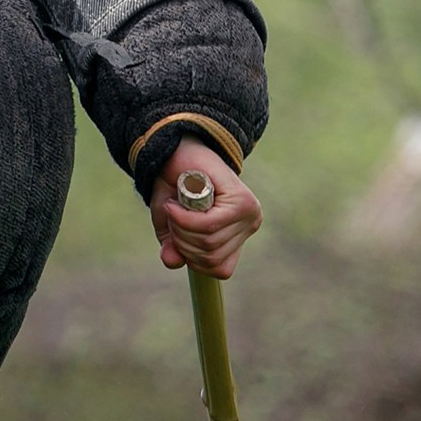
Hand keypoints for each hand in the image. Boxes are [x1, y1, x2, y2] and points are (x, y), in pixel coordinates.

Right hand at [148, 137, 261, 278]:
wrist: (177, 152)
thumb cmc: (175, 188)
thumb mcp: (171, 225)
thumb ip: (174, 247)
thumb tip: (173, 263)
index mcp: (238, 235)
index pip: (220, 269)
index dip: (192, 258)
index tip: (177, 235)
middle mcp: (249, 225)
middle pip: (211, 257)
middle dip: (181, 241)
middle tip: (172, 216)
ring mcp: (249, 212)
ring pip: (208, 242)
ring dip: (180, 227)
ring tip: (174, 207)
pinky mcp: (241, 200)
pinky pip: (208, 224)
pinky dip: (182, 218)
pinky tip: (174, 204)